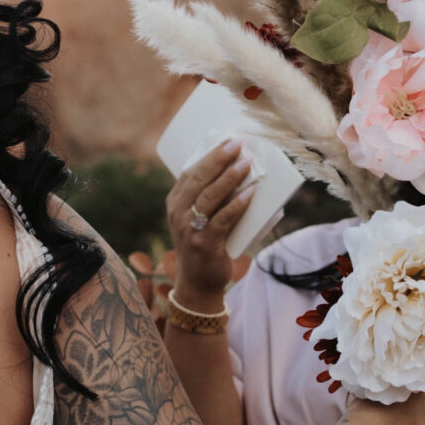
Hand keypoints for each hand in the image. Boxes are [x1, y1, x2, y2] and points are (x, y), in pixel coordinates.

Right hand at [163, 141, 253, 307]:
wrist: (197, 283)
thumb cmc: (203, 246)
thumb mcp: (197, 219)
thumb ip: (209, 200)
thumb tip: (242, 174)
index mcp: (175, 203)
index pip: (189, 172)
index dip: (208, 155)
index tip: (227, 141)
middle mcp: (178, 213)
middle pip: (198, 179)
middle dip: (218, 159)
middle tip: (237, 144)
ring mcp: (189, 228)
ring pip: (209, 196)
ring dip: (229, 177)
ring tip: (246, 164)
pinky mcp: (203, 242)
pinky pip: (222, 218)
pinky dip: (237, 204)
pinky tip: (249, 192)